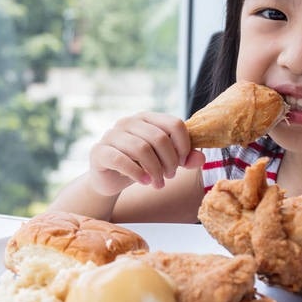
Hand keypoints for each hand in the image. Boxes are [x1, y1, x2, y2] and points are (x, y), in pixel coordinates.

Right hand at [88, 112, 204, 195]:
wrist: (109, 179)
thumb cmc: (139, 165)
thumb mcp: (164, 161)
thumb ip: (183, 158)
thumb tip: (201, 158)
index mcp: (147, 118)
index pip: (174, 124)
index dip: (184, 145)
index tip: (183, 162)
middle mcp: (128, 122)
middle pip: (159, 138)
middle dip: (170, 162)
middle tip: (170, 176)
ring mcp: (111, 135)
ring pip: (141, 148)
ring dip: (155, 170)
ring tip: (159, 183)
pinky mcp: (99, 151)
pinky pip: (121, 159)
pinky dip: (137, 173)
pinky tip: (145, 182)